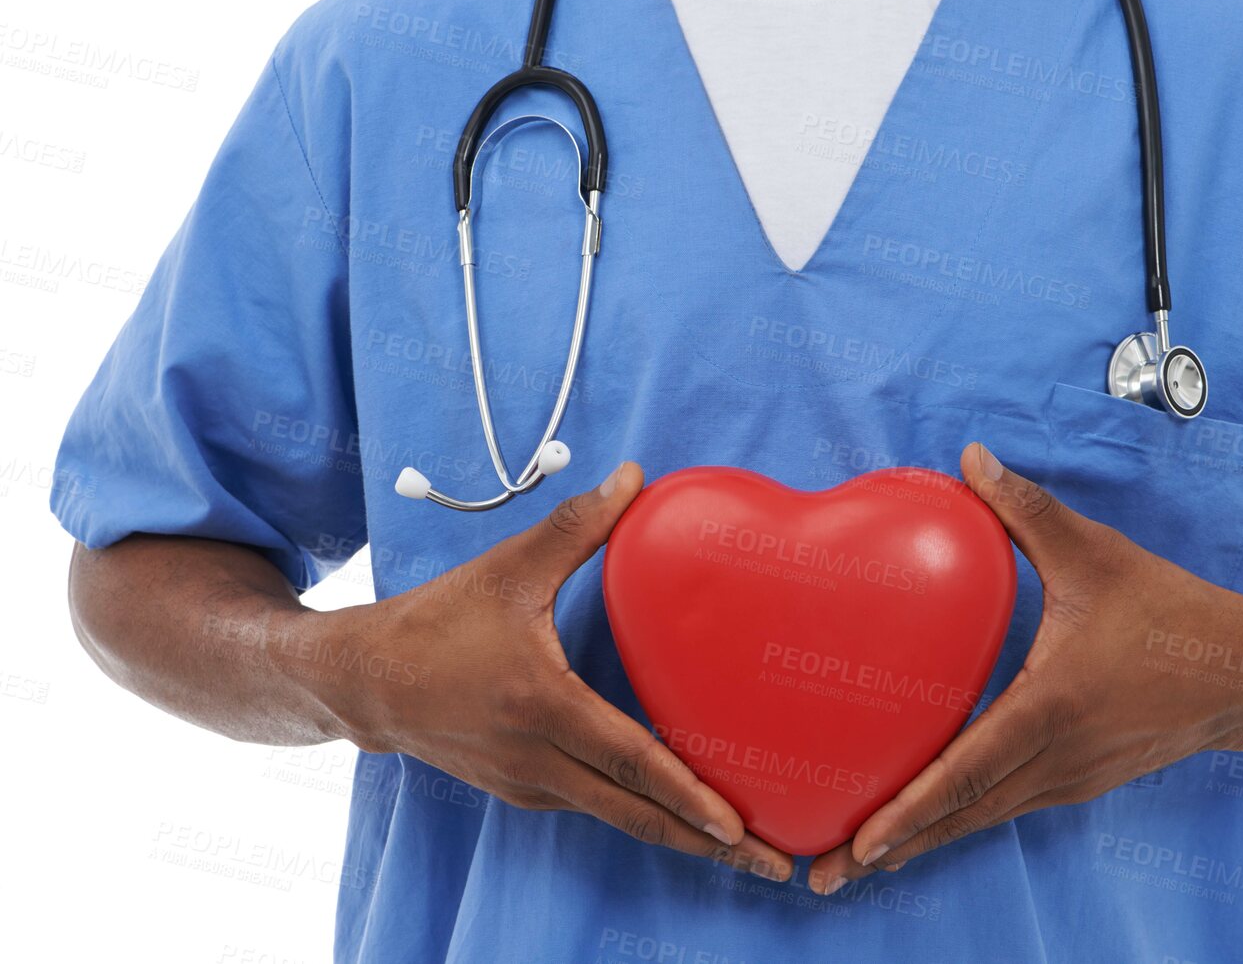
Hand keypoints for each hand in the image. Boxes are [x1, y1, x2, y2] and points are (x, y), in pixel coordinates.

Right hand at [310, 462, 792, 881]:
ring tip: (740, 849)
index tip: (737, 826)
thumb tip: (632, 476)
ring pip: (618, 817)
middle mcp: (537, 759)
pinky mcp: (520, 790)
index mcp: (543, 706)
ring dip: (679, 834)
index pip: (631, 760)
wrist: (364, 681)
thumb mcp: (509, 567)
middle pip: (637, 813)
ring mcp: (527, 784)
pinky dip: (640, 814)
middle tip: (775, 867)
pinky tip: (676, 812)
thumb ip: (578, 526)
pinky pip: (592, 806)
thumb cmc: (436, 621)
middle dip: (708, 844)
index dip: (688, 795)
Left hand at [807, 443, 1242, 894]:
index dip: (909, 810)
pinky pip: (1008, 806)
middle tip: (824, 877)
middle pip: (962, 814)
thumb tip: (970, 458)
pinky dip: (961, 820)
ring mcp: (1074, 778)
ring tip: (859, 862)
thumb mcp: (1094, 552)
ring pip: (983, 818)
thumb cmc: (1173, 612)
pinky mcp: (1083, 780)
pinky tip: (928, 823)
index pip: (967, 770)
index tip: (859, 843)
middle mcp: (1060, 758)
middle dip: (892, 849)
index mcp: (1054, 706)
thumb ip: (1025, 508)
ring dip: (923, 841)